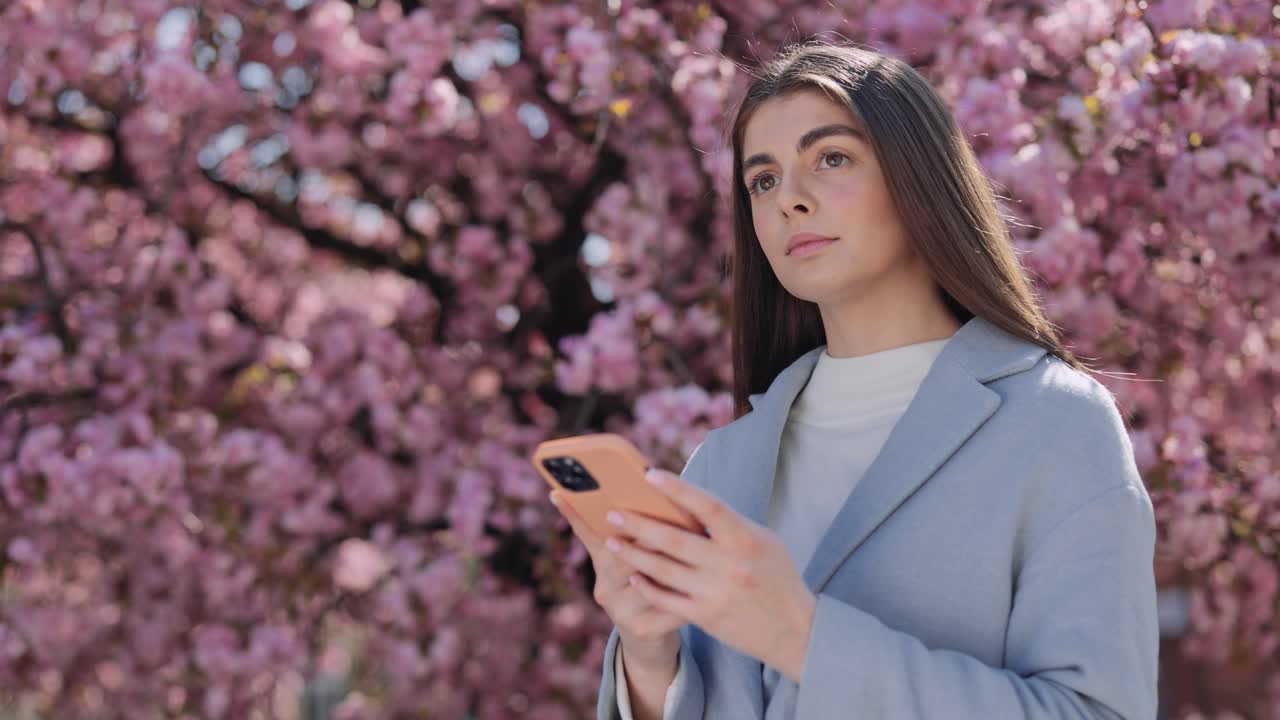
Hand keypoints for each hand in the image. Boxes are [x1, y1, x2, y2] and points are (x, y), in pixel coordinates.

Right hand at [549, 490, 682, 671]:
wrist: (652, 642)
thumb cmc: (652, 587)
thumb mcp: (635, 563)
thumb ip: (636, 536)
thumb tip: (649, 492)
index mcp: (602, 565)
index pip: (589, 534)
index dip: (575, 514)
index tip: (559, 491)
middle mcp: (605, 589)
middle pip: (619, 554)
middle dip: (640, 531)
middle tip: (655, 508)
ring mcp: (621, 611)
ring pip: (646, 578)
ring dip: (668, 559)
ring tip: (689, 539)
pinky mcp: (642, 629)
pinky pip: (668, 604)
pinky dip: (686, 589)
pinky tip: (703, 578)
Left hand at [600, 467, 817, 682]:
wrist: (796, 630)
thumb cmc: (778, 577)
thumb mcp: (763, 541)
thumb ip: (729, 525)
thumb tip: (690, 504)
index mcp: (745, 538)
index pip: (707, 506)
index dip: (678, 488)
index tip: (649, 475)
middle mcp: (729, 565)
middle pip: (674, 540)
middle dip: (638, 525)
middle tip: (612, 513)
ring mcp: (715, 592)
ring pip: (663, 569)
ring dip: (633, 554)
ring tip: (611, 542)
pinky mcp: (706, 617)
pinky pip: (666, 599)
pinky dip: (646, 585)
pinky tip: (633, 574)